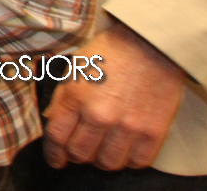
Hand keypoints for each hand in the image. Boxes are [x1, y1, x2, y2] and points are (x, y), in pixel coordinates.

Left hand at [43, 21, 186, 169]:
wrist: (149, 44)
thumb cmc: (109, 53)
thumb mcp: (74, 69)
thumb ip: (63, 99)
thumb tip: (53, 123)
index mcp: (75, 96)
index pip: (56, 137)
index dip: (53, 154)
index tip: (55, 159)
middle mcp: (99, 115)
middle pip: (80, 154)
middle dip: (75, 156)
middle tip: (79, 151)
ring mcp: (127, 126)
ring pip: (107, 163)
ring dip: (101, 160)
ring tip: (102, 151)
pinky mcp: (153, 131)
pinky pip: (137, 162)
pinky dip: (128, 160)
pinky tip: (124, 149)